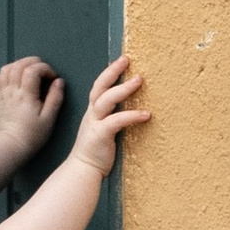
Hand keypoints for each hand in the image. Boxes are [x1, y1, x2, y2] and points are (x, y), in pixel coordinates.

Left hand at [0, 54, 66, 160]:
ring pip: (7, 69)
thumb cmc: (33, 134)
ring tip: (31, 71)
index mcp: (26, 96)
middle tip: (44, 70)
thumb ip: (55, 98)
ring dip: (20, 64)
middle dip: (33, 62)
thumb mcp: (49, 119)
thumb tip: (59, 81)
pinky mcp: (0, 97)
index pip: (32, 71)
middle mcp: (13, 92)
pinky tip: (17, 77)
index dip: (45, 68)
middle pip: (18, 65)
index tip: (53, 77)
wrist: (13, 145)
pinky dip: (8, 72)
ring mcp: (4, 94)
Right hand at [69, 57, 151, 176]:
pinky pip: (117, 120)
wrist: (83, 170)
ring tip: (139, 79)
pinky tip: (146, 114)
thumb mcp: (102, 129)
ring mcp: (94, 123)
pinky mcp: (100, 135)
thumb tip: (131, 108)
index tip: (121, 61)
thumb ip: (112, 118)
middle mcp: (92, 114)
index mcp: (92, 112)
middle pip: (100, 87)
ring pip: (106, 99)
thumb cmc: (96, 151)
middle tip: (127, 59)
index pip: (99, 86)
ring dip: (123, 88)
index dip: (109, 72)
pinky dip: (132, 115)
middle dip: (112, 71)